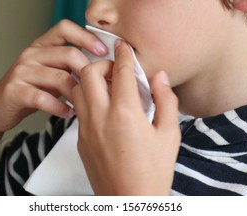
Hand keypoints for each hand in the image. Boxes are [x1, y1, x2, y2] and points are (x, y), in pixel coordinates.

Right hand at [0, 20, 107, 134]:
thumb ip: (69, 66)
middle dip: (88, 70)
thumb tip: (102, 66)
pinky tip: (67, 113)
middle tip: (100, 85)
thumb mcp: (49, 72)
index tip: (103, 51)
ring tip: (85, 104)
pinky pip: (43, 98)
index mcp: (41, 46)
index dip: (86, 36)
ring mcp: (21, 72)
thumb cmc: (29, 90)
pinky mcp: (14, 91)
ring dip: (76, 93)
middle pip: (68, 54)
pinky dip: (59, 108)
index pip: (64, 27)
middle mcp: (30, 55)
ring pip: (59, 77)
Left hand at [72, 40, 180, 194]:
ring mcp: (86, 128)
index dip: (123, 53)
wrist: (129, 201)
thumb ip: (165, 100)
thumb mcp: (169, 135)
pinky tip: (102, 107)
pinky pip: (77, 109)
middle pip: (89, 73)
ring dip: (89, 81)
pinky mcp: (79, 140)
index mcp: (126, 113)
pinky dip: (86, 99)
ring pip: (76, 89)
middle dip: (101, 63)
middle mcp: (101, 116)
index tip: (124, 46)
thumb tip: (160, 77)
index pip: (121, 70)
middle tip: (115, 70)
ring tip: (107, 87)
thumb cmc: (152, 173)